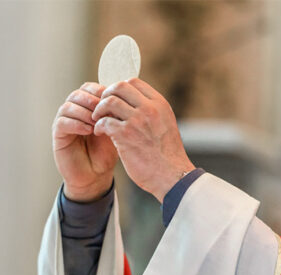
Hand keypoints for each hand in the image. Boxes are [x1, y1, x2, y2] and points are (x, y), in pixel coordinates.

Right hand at [52, 82, 117, 201]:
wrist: (96, 175)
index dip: (100, 91)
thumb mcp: (115, 130)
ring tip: (97, 122)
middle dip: (92, 100)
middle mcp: (75, 112)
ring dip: (84, 112)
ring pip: (68, 106)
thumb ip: (114, 114)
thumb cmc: (106, 152)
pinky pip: (62, 122)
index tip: (113, 101)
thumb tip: (121, 98)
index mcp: (88, 108)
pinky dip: (76, 123)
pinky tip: (89, 130)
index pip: (90, 89)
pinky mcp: (59, 135)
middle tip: (104, 110)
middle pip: (78, 94)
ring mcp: (65, 122)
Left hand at [92, 78, 194, 202]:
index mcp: (160, 104)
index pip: (134, 82)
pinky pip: (104, 122)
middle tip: (102, 108)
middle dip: (107, 95)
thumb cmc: (167, 154)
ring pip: (109, 101)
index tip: (114, 100)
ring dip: (99, 110)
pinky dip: (98, 126)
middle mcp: (149, 108)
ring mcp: (137, 121)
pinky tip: (99, 132)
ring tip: (98, 120)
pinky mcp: (126, 136)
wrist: (172, 175)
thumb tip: (132, 103)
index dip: (119, 89)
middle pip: (120, 86)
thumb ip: (151, 112)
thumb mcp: (165, 124)